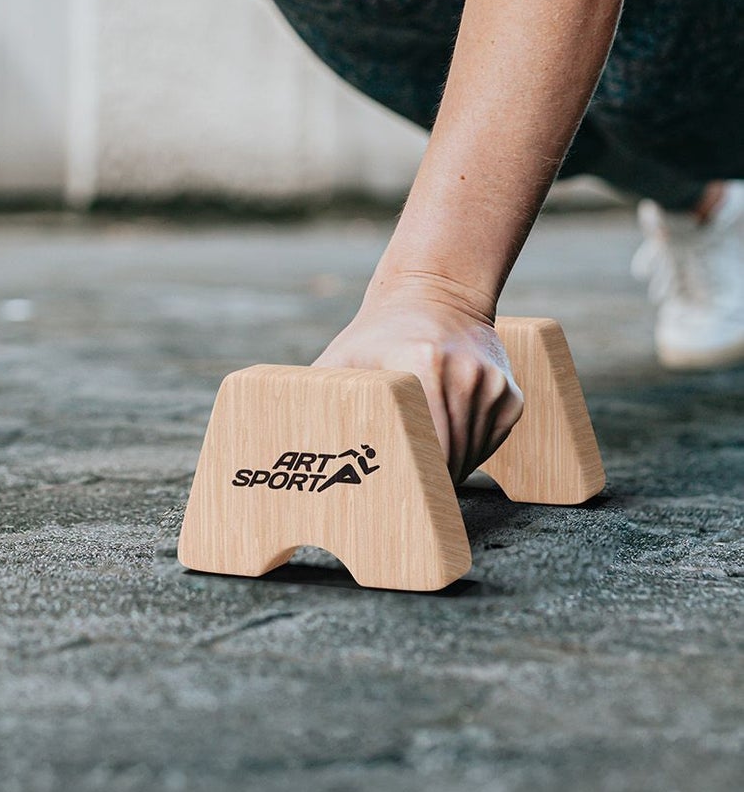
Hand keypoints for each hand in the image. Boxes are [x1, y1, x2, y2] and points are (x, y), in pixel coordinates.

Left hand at [312, 275, 523, 484]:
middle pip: (449, 458)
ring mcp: (492, 385)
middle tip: (400, 497)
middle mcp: (464, 375)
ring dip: (448, 470)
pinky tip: (444, 444)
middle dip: (426, 482)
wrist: (434, 294)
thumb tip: (281, 445)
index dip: (408, 478)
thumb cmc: (376, 335)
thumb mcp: (341, 361)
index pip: (423, 448)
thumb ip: (315, 399)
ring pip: (472, 454)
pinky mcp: (509, 394)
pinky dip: (469, 453)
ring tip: (419, 469)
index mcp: (422, 366)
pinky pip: (490, 441)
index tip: (391, 495)